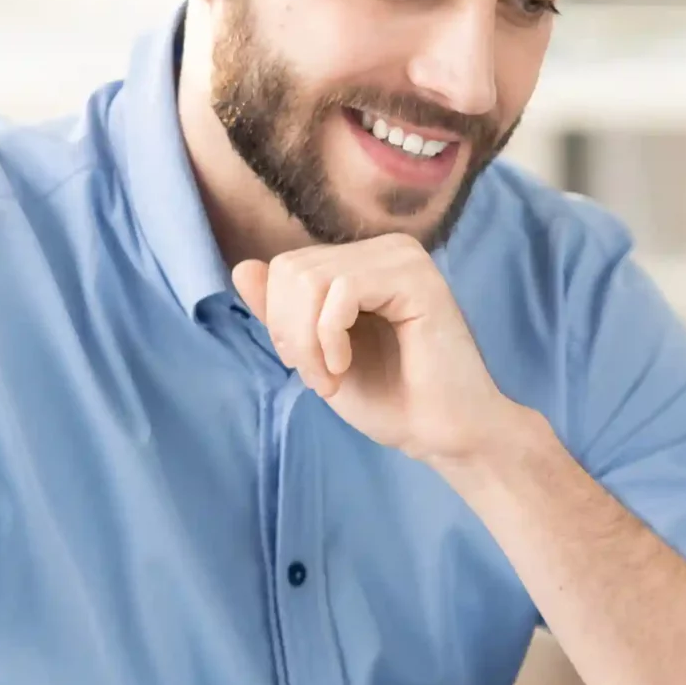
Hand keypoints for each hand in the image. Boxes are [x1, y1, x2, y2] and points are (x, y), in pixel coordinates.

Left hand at [233, 235, 531, 470]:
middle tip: (319, 379)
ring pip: (310, 279)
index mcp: (362, 262)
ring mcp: (404, 259)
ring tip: (332, 378)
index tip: (308, 368)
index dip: (280, 322)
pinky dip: (328, 337)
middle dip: (290, 334)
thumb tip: (241, 267)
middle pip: (291, 270)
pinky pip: (341, 291)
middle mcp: (385, 250)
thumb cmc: (390, 399)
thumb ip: (282, 313)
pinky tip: (345, 366)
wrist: (443, 434)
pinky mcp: (418, 279)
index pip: (285, 268)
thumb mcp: (316, 354)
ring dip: (307, 342)